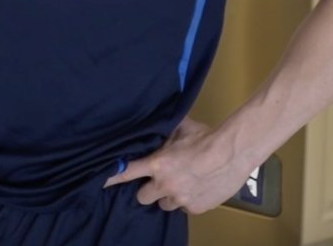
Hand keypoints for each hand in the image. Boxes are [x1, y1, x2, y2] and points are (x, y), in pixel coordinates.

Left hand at [103, 116, 250, 213]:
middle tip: (159, 180)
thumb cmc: (206, 137)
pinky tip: (198, 188)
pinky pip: (185, 208)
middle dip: (149, 189)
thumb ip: (164, 131)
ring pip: (165, 204)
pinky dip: (189, 201)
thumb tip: (155, 123)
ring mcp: (180, 199)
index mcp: (157, 164)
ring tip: (182, 183)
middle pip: (143, 197)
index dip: (111, 178)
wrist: (233, 152)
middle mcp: (164, 185)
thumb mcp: (181, 128)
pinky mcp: (195, 208)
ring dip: (169, 196)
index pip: (125, 173)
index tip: (99, 181)